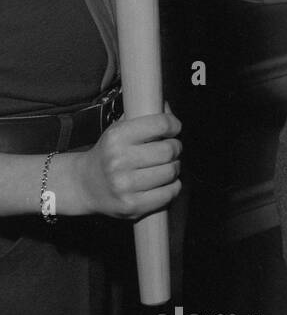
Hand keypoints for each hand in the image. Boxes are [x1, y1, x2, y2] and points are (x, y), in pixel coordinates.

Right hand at [61, 109, 182, 219]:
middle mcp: (118, 162)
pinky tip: (164, 182)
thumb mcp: (120, 128)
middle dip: (175, 147)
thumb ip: (145, 114)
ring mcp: (124, 187)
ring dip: (174, 167)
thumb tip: (168, 107)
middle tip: (170, 149)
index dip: (173, 125)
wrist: (84, 185)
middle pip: (169, 150)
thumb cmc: (109, 153)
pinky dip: (173, 186)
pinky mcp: (131, 206)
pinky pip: (169, 193)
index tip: (173, 128)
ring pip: (172, 171)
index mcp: (116, 138)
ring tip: (165, 165)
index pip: (161, 124)